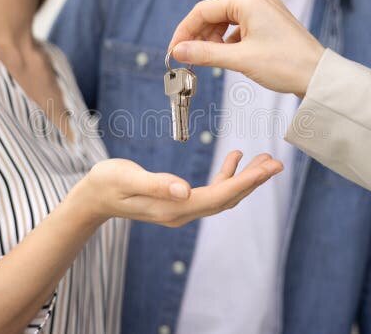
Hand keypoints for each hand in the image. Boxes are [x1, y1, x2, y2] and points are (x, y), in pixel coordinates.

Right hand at [68, 151, 282, 227]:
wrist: (92, 198)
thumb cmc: (107, 183)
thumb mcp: (128, 178)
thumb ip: (156, 184)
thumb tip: (185, 188)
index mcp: (174, 207)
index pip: (219, 196)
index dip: (246, 182)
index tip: (268, 168)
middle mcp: (182, 211)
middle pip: (227, 199)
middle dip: (254, 181)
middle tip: (277, 163)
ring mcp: (180, 209)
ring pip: (222, 197)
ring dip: (244, 180)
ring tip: (264, 160)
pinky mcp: (178, 202)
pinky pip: (210, 192)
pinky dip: (226, 177)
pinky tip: (233, 159)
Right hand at [168, 0, 325, 97]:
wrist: (318, 75)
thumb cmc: (285, 64)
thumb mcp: (239, 59)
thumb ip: (205, 53)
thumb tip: (178, 51)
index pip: (203, 10)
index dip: (184, 31)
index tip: (174, 51)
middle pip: (214, 13)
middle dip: (199, 36)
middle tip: (188, 58)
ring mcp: (265, 8)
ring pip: (227, 20)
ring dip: (213, 39)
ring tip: (208, 59)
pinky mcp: (271, 21)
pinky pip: (241, 26)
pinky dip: (229, 40)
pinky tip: (229, 56)